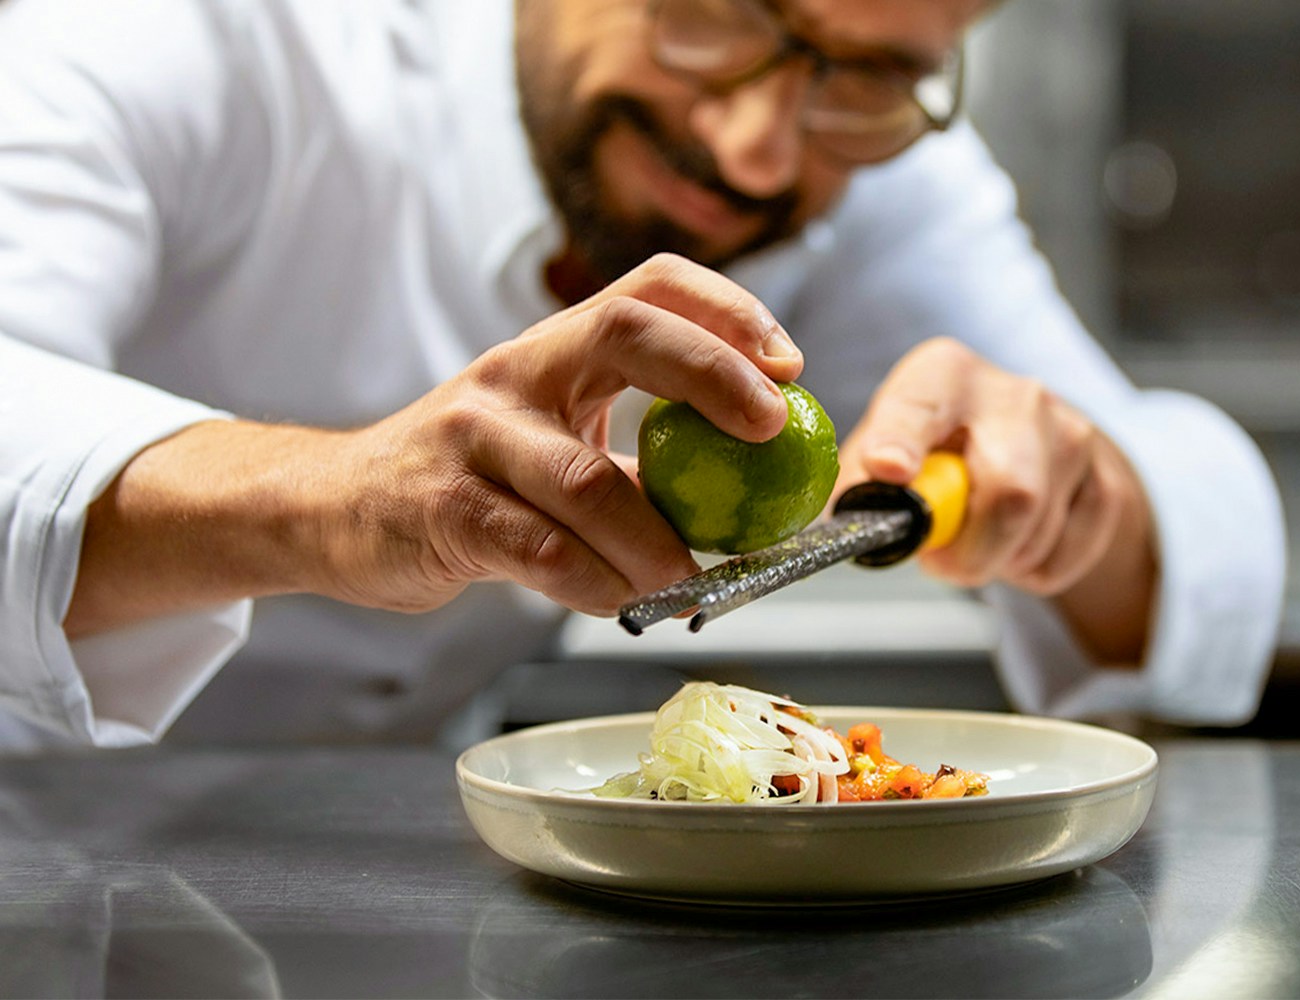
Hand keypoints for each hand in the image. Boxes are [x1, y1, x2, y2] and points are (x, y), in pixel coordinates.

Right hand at [66, 254, 802, 633]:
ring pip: (586, 477)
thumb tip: (758, 499)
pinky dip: (596, 583)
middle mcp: (516, 373)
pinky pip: (539, 550)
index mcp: (554, 348)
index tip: (790, 363)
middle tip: (770, 430)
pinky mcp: (442, 508)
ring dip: (658, 537)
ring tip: (693, 579)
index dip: (729, 308)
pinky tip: (622, 601)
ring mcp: (473, 436)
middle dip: (714, 373)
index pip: (651, 285)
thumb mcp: (552, 442)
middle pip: (626, 332)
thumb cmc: (470, 479)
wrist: (336, 510)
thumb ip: (641, 459)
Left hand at [837, 338, 1155, 661]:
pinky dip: (1033, 572)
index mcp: (944, 375)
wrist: (1032, 444)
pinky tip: (1017, 546)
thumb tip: (843, 520)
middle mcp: (1015, 393)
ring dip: (996, 561)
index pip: (921, 405)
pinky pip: (1065, 556)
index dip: (903, 439)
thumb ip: (860, 481)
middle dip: (969, 548)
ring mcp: (1071, 432)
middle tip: (942, 561)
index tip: (889, 470)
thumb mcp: (884, 447)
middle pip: (1008, 489)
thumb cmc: (937, 448)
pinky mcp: (1104, 478)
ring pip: (1035, 529)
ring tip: (978, 544)